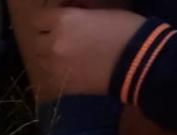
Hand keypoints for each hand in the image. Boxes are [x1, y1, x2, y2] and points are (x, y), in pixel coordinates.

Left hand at [30, 6, 144, 96]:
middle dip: (46, 37)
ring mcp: (55, 66)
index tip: (56, 21)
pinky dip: (56, 71)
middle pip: (36, 40)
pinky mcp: (62, 84)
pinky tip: (70, 68)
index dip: (47, 20)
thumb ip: (78, 11)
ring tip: (65, 54)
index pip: (38, 19)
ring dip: (48, 55)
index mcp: (63, 21)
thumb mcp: (102, 10)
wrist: (139, 61)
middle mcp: (53, 43)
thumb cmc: (126, 29)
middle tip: (62, 38)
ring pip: (40, 59)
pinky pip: (49, 76)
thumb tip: (69, 9)